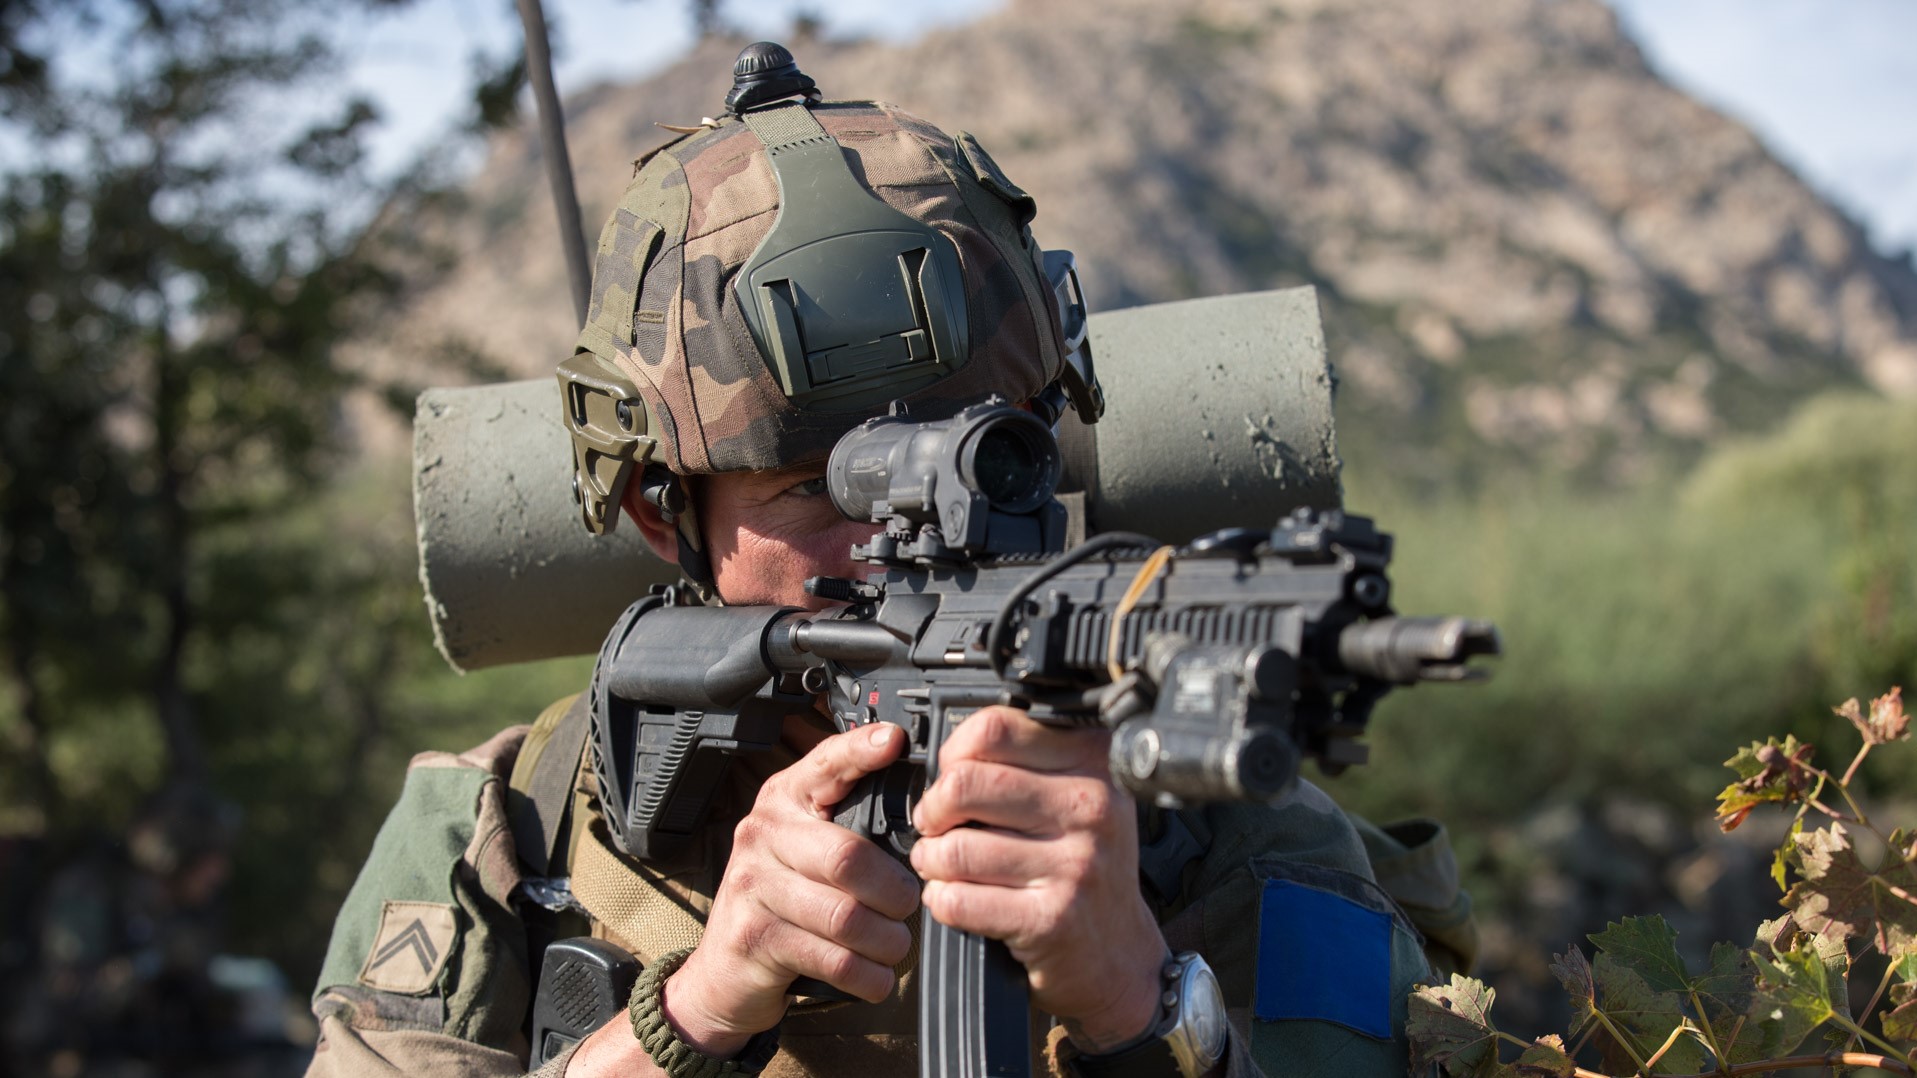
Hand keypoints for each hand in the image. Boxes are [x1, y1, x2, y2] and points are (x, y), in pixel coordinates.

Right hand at [665, 722, 920, 1053]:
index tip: (896, 741)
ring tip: (895, 945)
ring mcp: (753, 886)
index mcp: (784, 800)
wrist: (724, 972)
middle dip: (894, 891)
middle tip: (908, 906)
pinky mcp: (755, 938)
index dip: (861, 751)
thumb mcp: (806, 850)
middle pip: (848, 857)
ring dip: (886, 940)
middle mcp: (762, 833)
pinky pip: (832, 958)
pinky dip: (868, 975)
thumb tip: (926, 824)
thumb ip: (851, 827)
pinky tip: (876, 976)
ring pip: (845, 915)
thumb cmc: (784, 903)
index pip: (826, 764)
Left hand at [909, 706, 1168, 1051]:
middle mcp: (1093, 806)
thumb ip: (1023, 762)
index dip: (954, 753)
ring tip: (940, 864)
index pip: (995, 729)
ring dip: (930, 859)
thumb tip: (945, 757)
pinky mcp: (1053, 919)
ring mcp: (1077, 864)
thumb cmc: (1082, 866)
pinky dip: (941, 900)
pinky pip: (959, 899)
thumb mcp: (1075, 795)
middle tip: (935, 824)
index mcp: (1095, 760)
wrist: (1117, 953)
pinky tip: (955, 897)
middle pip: (964, 784)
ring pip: (954, 846)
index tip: (952, 777)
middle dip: (932, 809)